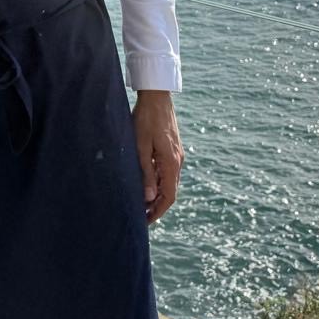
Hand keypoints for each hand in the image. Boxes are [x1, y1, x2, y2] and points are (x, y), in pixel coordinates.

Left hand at [132, 90, 182, 224]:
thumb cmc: (145, 119)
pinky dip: (158, 182)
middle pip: (170, 192)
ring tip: (141, 203)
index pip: (169, 197)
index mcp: (171, 163)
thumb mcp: (141, 146)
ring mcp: (176, 155)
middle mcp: (177, 162)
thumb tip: (149, 198)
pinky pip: (167, 171)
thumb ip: (146, 172)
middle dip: (157, 207)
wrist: (157, 96)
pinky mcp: (172, 149)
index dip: (158, 212)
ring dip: (157, 195)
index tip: (146, 222)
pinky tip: (146, 183)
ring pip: (169, 182)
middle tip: (141, 216)